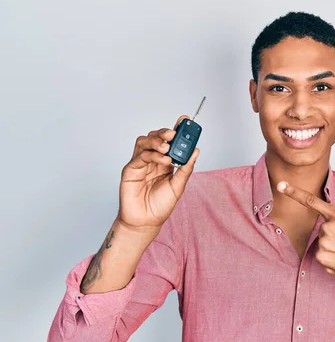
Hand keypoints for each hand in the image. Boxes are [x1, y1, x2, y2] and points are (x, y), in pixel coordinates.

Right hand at [117, 115, 199, 229]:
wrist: (146, 222)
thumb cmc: (160, 206)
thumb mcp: (178, 186)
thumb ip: (186, 169)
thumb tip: (196, 151)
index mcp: (164, 162)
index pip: (169, 141)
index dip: (175, 129)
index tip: (185, 119)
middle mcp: (151, 160)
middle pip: (155, 138)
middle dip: (164, 133)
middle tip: (174, 133)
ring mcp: (140, 164)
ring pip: (144, 142)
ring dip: (156, 141)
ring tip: (167, 147)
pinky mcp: (130, 170)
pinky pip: (139, 156)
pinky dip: (152, 155)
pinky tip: (163, 160)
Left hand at [277, 178, 334, 283]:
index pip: (312, 201)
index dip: (294, 192)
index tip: (281, 185)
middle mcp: (329, 227)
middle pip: (322, 229)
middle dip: (332, 235)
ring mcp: (325, 242)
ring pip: (320, 242)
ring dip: (331, 248)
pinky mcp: (321, 257)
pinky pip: (319, 256)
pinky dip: (328, 259)